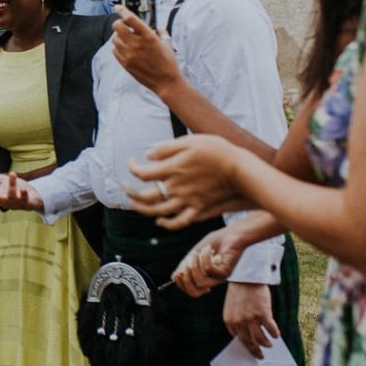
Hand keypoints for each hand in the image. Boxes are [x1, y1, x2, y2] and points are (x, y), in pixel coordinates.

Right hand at [0, 169, 43, 211]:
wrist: (33, 199)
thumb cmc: (16, 191)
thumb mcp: (2, 182)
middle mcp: (4, 199)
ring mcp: (15, 201)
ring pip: (11, 195)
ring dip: (11, 185)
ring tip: (11, 174)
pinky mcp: (26, 201)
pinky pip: (25, 198)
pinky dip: (24, 194)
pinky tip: (24, 189)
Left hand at [111, 6, 180, 94]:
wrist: (166, 82)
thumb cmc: (169, 62)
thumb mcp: (167, 44)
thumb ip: (161, 33)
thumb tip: (158, 28)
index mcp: (147, 36)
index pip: (130, 18)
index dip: (122, 10)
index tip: (117, 6)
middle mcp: (136, 43)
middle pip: (117, 26)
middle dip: (119, 23)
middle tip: (124, 25)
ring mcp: (128, 54)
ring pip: (114, 38)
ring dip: (118, 36)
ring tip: (127, 38)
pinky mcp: (125, 63)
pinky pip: (114, 50)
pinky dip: (117, 47)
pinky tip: (125, 48)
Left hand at [124, 134, 249, 228]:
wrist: (241, 170)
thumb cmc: (217, 151)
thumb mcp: (190, 141)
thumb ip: (167, 148)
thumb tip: (147, 154)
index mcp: (172, 169)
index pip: (141, 173)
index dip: (132, 168)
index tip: (131, 162)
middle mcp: (176, 188)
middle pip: (144, 196)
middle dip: (130, 193)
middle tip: (124, 187)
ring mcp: (187, 201)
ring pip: (157, 211)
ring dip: (142, 209)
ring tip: (134, 204)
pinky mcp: (199, 209)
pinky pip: (179, 222)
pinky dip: (167, 224)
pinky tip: (160, 220)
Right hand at [173, 227, 248, 296]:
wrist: (231, 235)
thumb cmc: (213, 244)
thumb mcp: (195, 255)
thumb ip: (185, 265)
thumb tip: (174, 277)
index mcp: (205, 279)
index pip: (192, 291)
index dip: (181, 285)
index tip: (176, 273)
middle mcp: (212, 281)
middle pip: (195, 293)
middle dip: (185, 281)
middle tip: (185, 266)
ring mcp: (220, 278)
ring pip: (201, 283)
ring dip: (194, 266)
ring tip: (196, 253)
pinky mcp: (226, 271)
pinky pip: (210, 270)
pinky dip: (205, 258)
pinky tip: (208, 249)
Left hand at [223, 282, 278, 358]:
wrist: (246, 277)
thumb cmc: (240, 291)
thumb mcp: (232, 307)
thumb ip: (237, 319)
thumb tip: (249, 335)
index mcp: (228, 320)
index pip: (237, 338)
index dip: (245, 345)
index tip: (251, 349)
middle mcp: (238, 321)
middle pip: (248, 341)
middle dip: (255, 350)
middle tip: (260, 356)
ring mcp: (250, 318)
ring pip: (260, 339)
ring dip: (266, 344)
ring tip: (270, 345)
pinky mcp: (263, 314)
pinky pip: (271, 330)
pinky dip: (274, 334)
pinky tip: (276, 335)